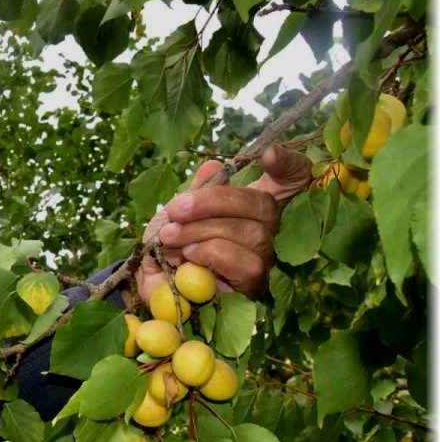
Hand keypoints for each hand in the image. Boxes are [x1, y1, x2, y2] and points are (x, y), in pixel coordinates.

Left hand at [137, 145, 312, 301]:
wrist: (150, 286)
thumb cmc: (169, 245)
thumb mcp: (178, 212)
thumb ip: (197, 190)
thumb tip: (213, 165)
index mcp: (250, 205)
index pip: (292, 179)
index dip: (289, 165)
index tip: (267, 155)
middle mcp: (267, 230)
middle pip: (263, 204)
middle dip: (212, 203)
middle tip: (176, 209)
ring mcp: (265, 259)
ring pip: (250, 234)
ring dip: (202, 231)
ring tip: (171, 236)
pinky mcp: (254, 286)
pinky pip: (246, 263)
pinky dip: (211, 254)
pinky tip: (188, 257)